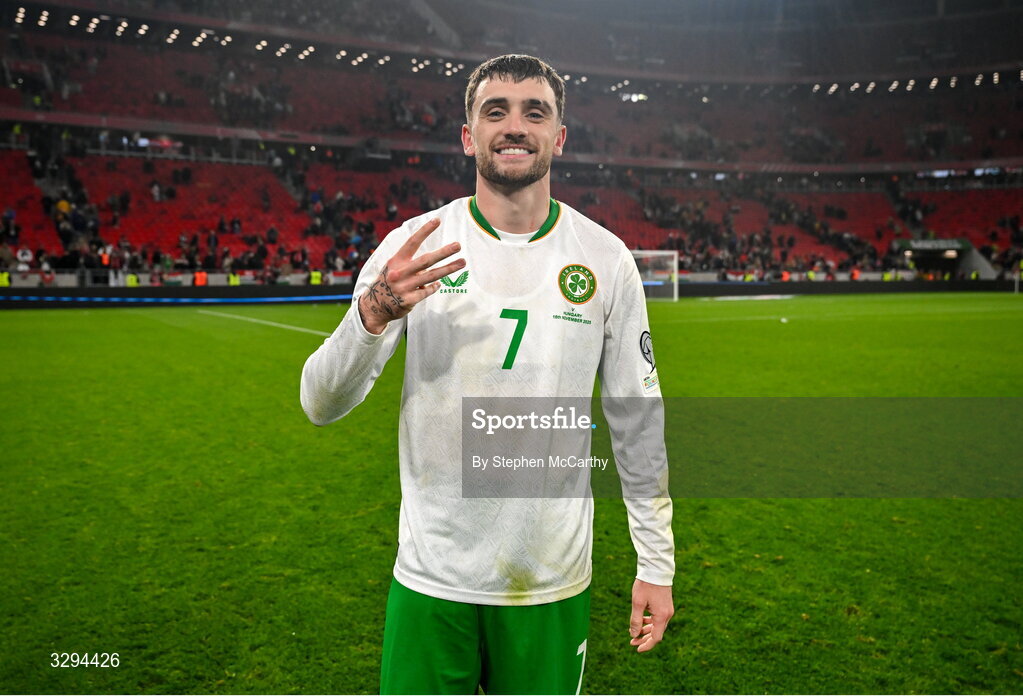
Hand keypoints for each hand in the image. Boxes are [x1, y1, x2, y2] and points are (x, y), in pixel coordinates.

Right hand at [358, 219, 464, 334]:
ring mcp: (404, 287)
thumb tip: (431, 259)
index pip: (412, 242)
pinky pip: (426, 291)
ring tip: (462, 262)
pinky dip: (434, 287)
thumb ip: (409, 263)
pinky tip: (439, 284)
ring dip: (448, 269)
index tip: (437, 220)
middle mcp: (399, 272)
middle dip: (443, 252)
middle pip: (426, 260)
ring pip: (431, 276)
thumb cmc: (388, 282)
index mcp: (396, 261)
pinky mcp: (408, 300)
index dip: (425, 231)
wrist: (374, 306)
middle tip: (458, 245)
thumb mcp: (393, 268)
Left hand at [629, 578, 673, 652]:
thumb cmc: (646, 585)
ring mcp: (668, 610)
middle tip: (632, 642)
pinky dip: (650, 622)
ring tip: (634, 632)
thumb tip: (634, 635)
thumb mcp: (637, 603)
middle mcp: (667, 614)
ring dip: (646, 631)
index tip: (637, 649)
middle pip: (657, 633)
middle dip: (644, 639)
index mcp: (661, 616)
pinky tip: (641, 620)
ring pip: (657, 626)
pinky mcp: (665, 605)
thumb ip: (636, 620)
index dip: (647, 645)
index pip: (656, 638)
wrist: (656, 569)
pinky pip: (658, 619)